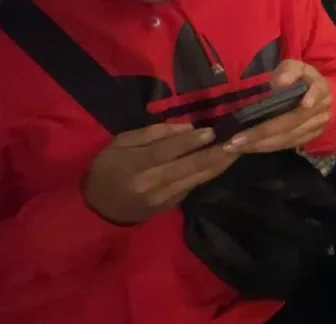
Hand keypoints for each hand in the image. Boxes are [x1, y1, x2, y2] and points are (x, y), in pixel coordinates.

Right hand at [84, 122, 238, 224]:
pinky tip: (222, 163)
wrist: (97, 209)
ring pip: (195, 179)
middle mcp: (150, 183)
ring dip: (218, 165)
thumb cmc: (107, 169)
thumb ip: (151, 134)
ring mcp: (161, 198)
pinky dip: (208, 175)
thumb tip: (186, 127)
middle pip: (187, 167)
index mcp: (134, 165)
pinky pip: (192, 187)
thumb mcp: (120, 144)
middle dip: (214, 154)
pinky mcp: (169, 206)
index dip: (190, 141)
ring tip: (238, 150)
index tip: (211, 130)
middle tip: (236, 140)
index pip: (166, 151)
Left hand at [224, 60, 331, 153]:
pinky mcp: (310, 138)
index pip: (317, 91)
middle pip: (293, 121)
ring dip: (262, 144)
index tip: (304, 104)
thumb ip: (289, 71)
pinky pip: (287, 145)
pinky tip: (249, 148)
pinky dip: (267, 147)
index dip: (312, 97)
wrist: (314, 93)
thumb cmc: (298, 77)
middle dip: (264, 131)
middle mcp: (322, 110)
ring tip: (236, 146)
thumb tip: (280, 82)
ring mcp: (317, 127)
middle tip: (236, 139)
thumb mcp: (294, 67)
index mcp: (321, 88)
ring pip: (288, 138)